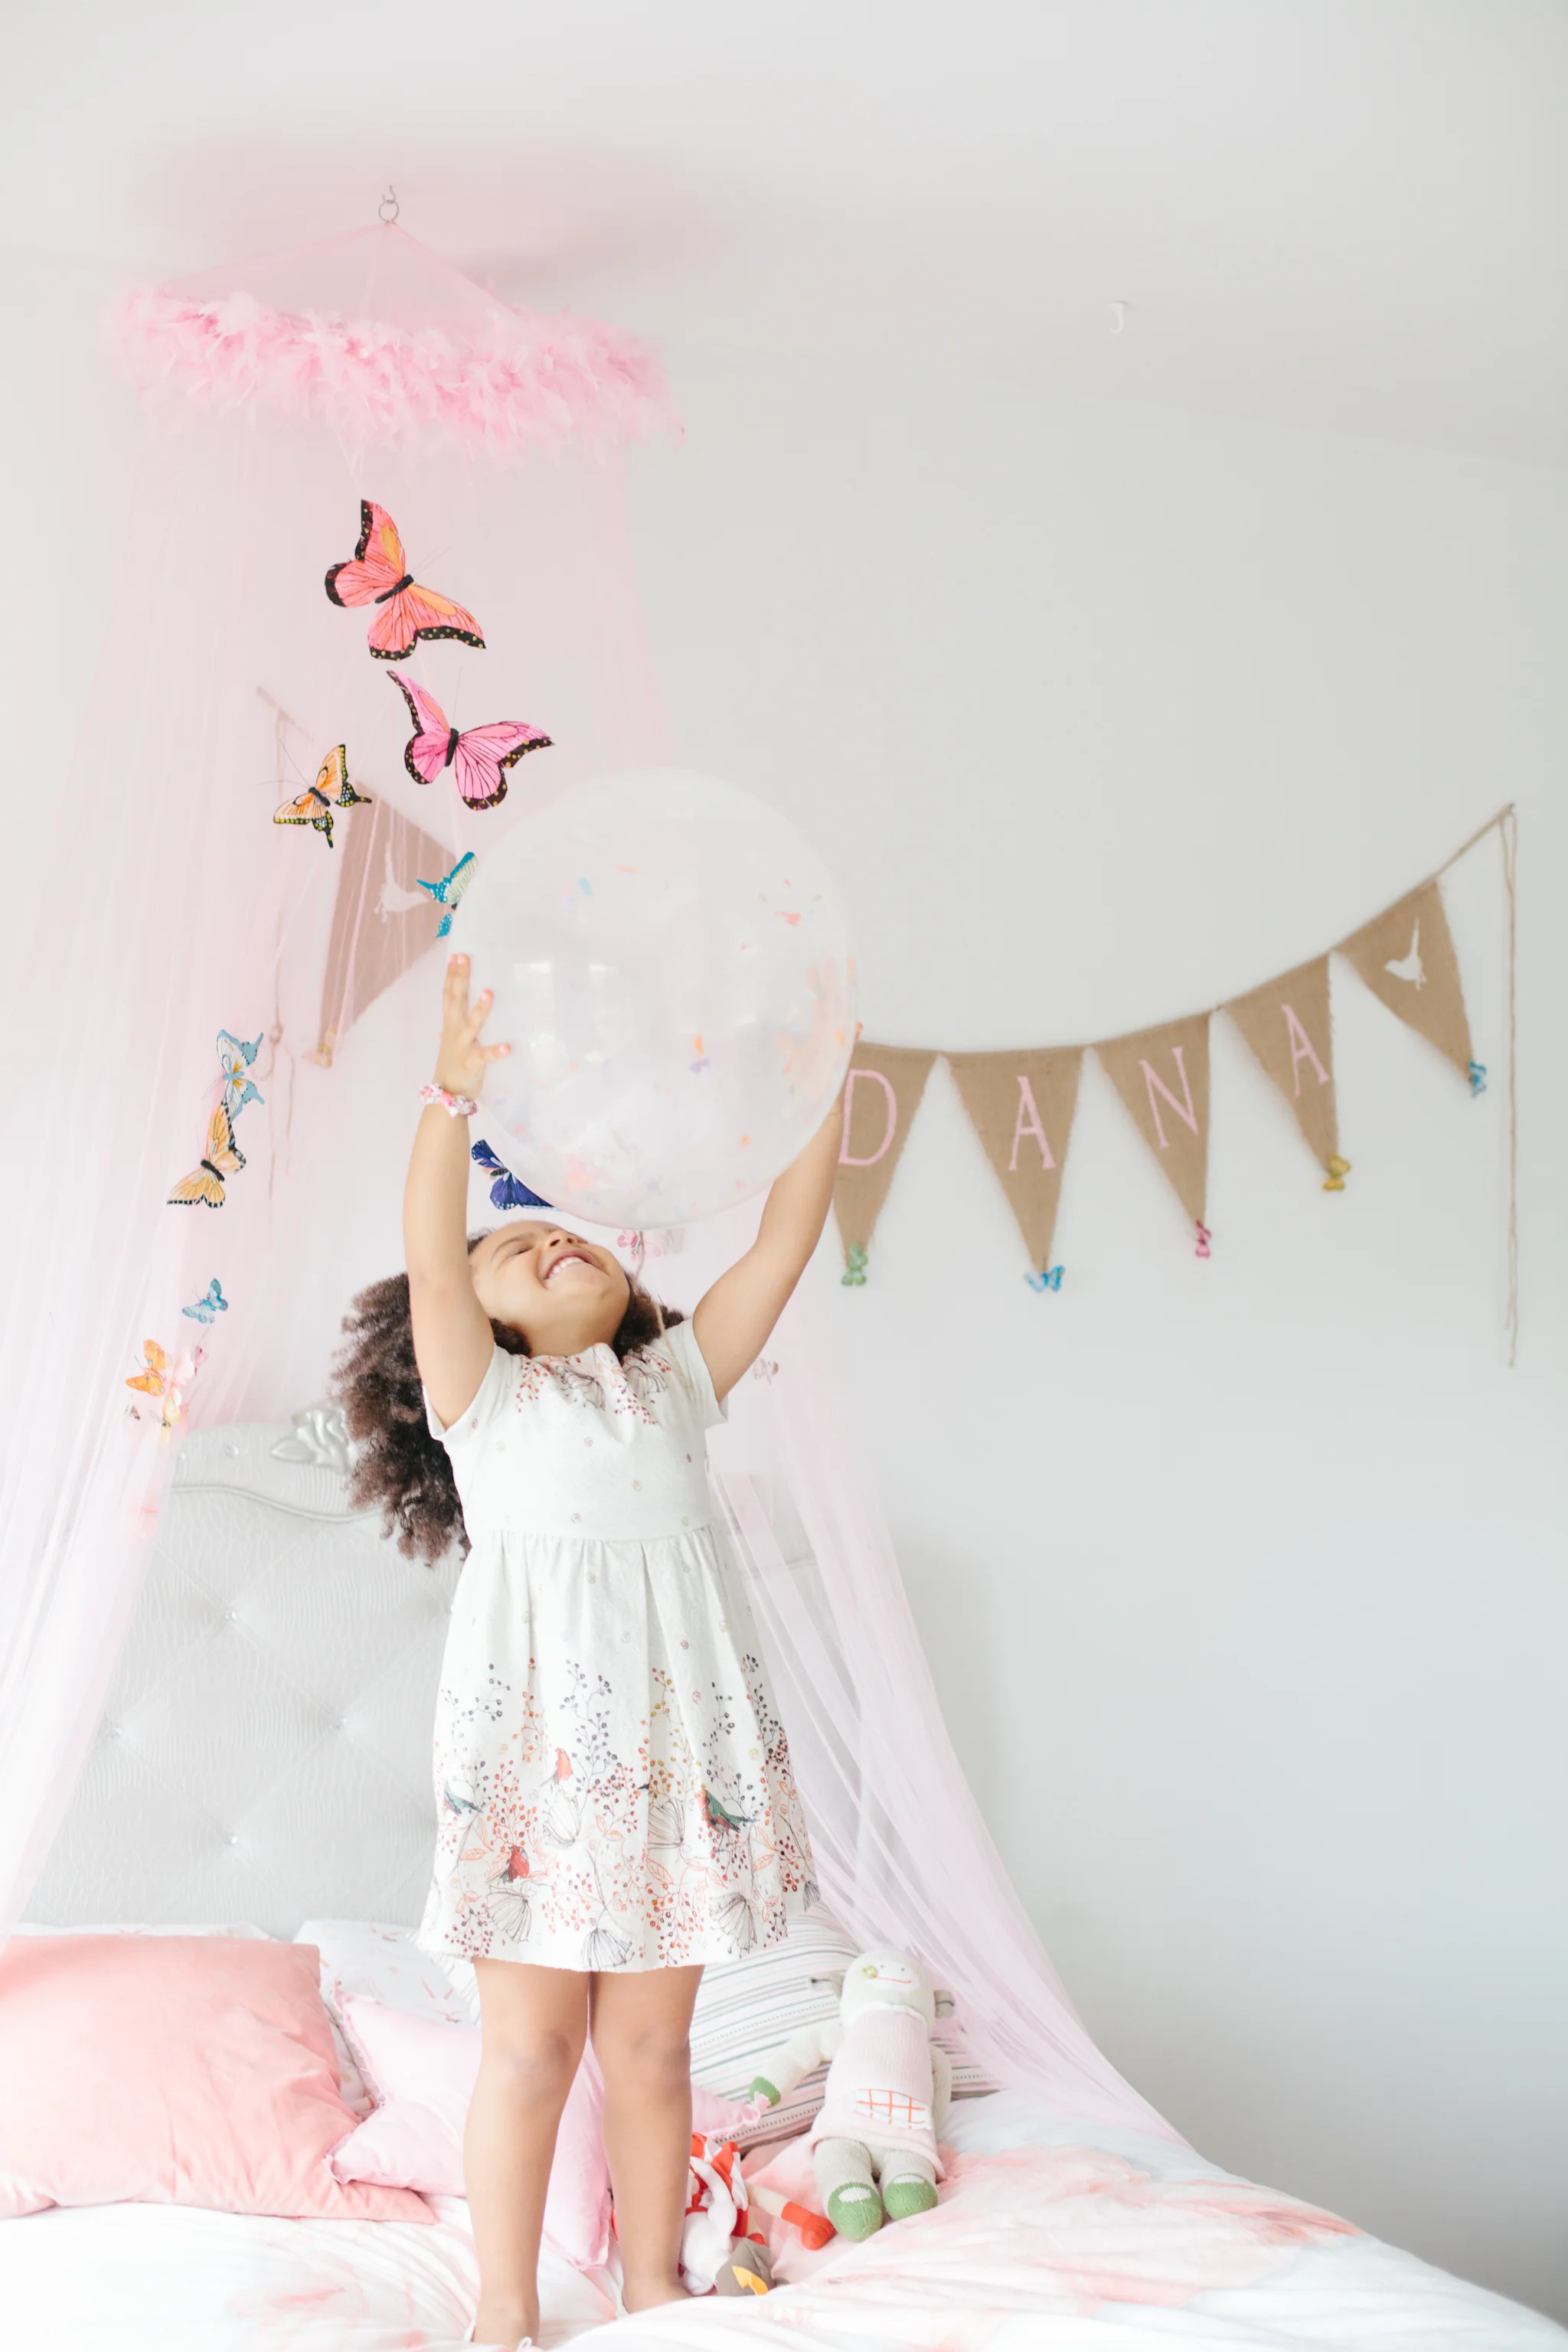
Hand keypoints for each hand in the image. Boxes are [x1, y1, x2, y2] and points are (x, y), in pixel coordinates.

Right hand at [432, 954, 509, 1099]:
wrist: (446, 1093)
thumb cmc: (453, 1064)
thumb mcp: (450, 1039)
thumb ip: (452, 1023)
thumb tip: (451, 1010)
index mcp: (450, 1024)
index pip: (448, 994)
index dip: (451, 975)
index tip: (456, 956)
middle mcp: (454, 1031)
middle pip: (456, 1000)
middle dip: (460, 979)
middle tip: (464, 959)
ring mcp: (463, 1046)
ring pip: (471, 1024)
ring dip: (480, 1009)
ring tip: (489, 993)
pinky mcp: (473, 1062)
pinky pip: (485, 1056)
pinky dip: (496, 1051)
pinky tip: (508, 1046)